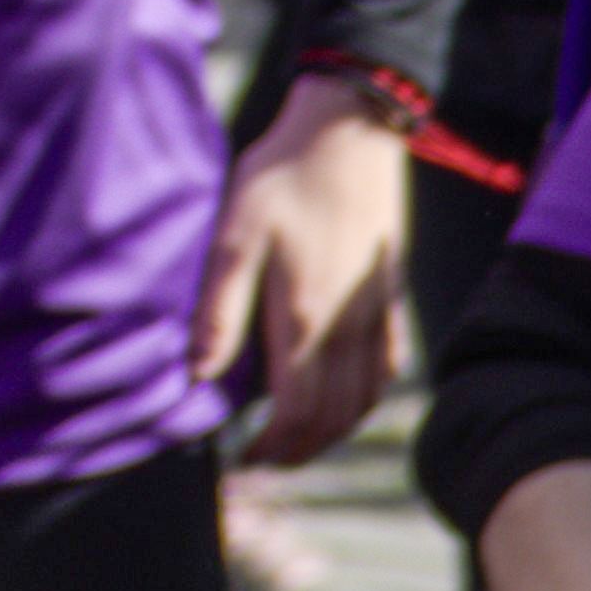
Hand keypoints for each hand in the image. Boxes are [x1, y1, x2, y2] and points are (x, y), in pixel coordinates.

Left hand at [198, 85, 411, 469]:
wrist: (350, 132)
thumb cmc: (283, 176)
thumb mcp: (234, 235)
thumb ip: (220, 310)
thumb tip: (200, 375)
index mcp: (304, 316)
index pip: (297, 410)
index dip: (272, 446)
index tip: (245, 456)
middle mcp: (347, 324)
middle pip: (334, 416)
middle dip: (301, 449)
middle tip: (267, 458)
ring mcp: (376, 312)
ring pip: (366, 398)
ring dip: (335, 431)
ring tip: (301, 439)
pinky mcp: (391, 294)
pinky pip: (390, 364)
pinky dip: (369, 396)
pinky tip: (349, 398)